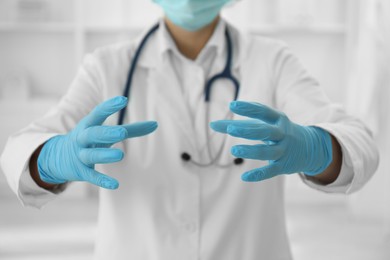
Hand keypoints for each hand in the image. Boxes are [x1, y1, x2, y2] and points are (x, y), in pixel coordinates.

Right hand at [37, 96, 157, 188]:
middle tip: (122, 133)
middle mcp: (83, 138)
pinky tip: (115, 185)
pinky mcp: (81, 172)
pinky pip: (91, 177)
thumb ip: (133, 129)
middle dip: (106, 133)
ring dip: (105, 155)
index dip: (109, 106)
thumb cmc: (91, 140)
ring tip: (120, 155)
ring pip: (92, 155)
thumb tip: (156, 124)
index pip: (98, 113)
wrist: (58, 157)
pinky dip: (102, 181)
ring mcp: (81, 155)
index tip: (123, 99)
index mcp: (89, 125)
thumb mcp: (108, 132)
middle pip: (93, 134)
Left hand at [210, 101, 332, 181]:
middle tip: (231, 128)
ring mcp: (283, 151)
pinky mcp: (283, 166)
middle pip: (265, 131)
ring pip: (267, 153)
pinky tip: (244, 177)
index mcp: (277, 120)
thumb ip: (238, 124)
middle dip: (248, 130)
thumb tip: (212, 124)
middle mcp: (282, 134)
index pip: (263, 112)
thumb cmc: (277, 132)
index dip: (248, 108)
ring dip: (251, 151)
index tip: (232, 105)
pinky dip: (258, 175)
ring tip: (234, 150)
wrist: (310, 147)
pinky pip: (270, 172)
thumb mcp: (262, 125)